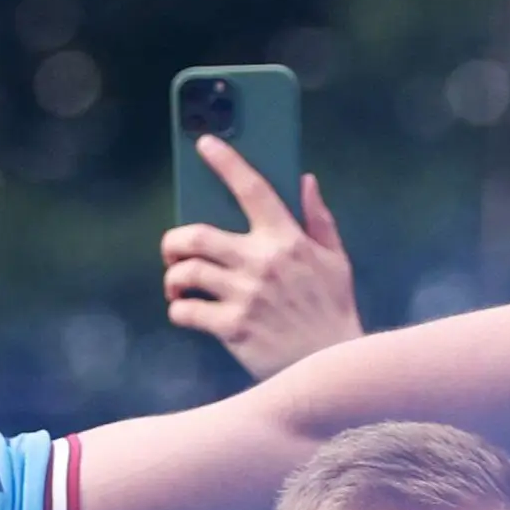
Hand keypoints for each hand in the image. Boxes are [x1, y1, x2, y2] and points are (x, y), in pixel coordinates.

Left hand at [162, 134, 361, 379]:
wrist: (332, 367)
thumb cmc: (333, 312)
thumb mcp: (336, 262)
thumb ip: (319, 220)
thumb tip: (306, 181)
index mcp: (288, 240)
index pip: (253, 188)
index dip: (226, 160)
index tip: (204, 142)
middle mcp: (262, 262)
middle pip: (196, 235)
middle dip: (173, 242)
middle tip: (173, 253)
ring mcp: (245, 296)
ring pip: (186, 272)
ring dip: (173, 278)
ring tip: (177, 285)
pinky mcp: (233, 328)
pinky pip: (187, 311)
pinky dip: (179, 310)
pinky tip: (185, 311)